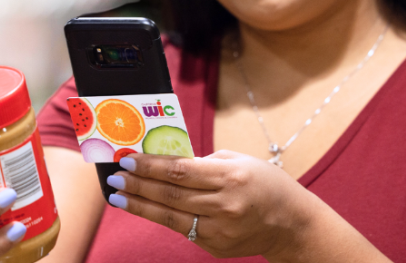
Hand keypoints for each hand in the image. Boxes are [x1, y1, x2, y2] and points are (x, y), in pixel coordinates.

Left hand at [103, 151, 327, 258]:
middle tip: (115, 177)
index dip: (150, 166)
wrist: (290, 222)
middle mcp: (225, 204)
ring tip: (118, 197)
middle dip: (138, 185)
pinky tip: (144, 208)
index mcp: (231, 176)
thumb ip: (203, 162)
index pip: (180, 170)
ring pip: (170, 216)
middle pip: (170, 194)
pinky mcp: (216, 246)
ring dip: (140, 205)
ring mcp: (220, 229)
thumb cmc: (264, 183)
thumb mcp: (240, 161)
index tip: (128, 160)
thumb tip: (164, 162)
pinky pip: (183, 229)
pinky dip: (161, 217)